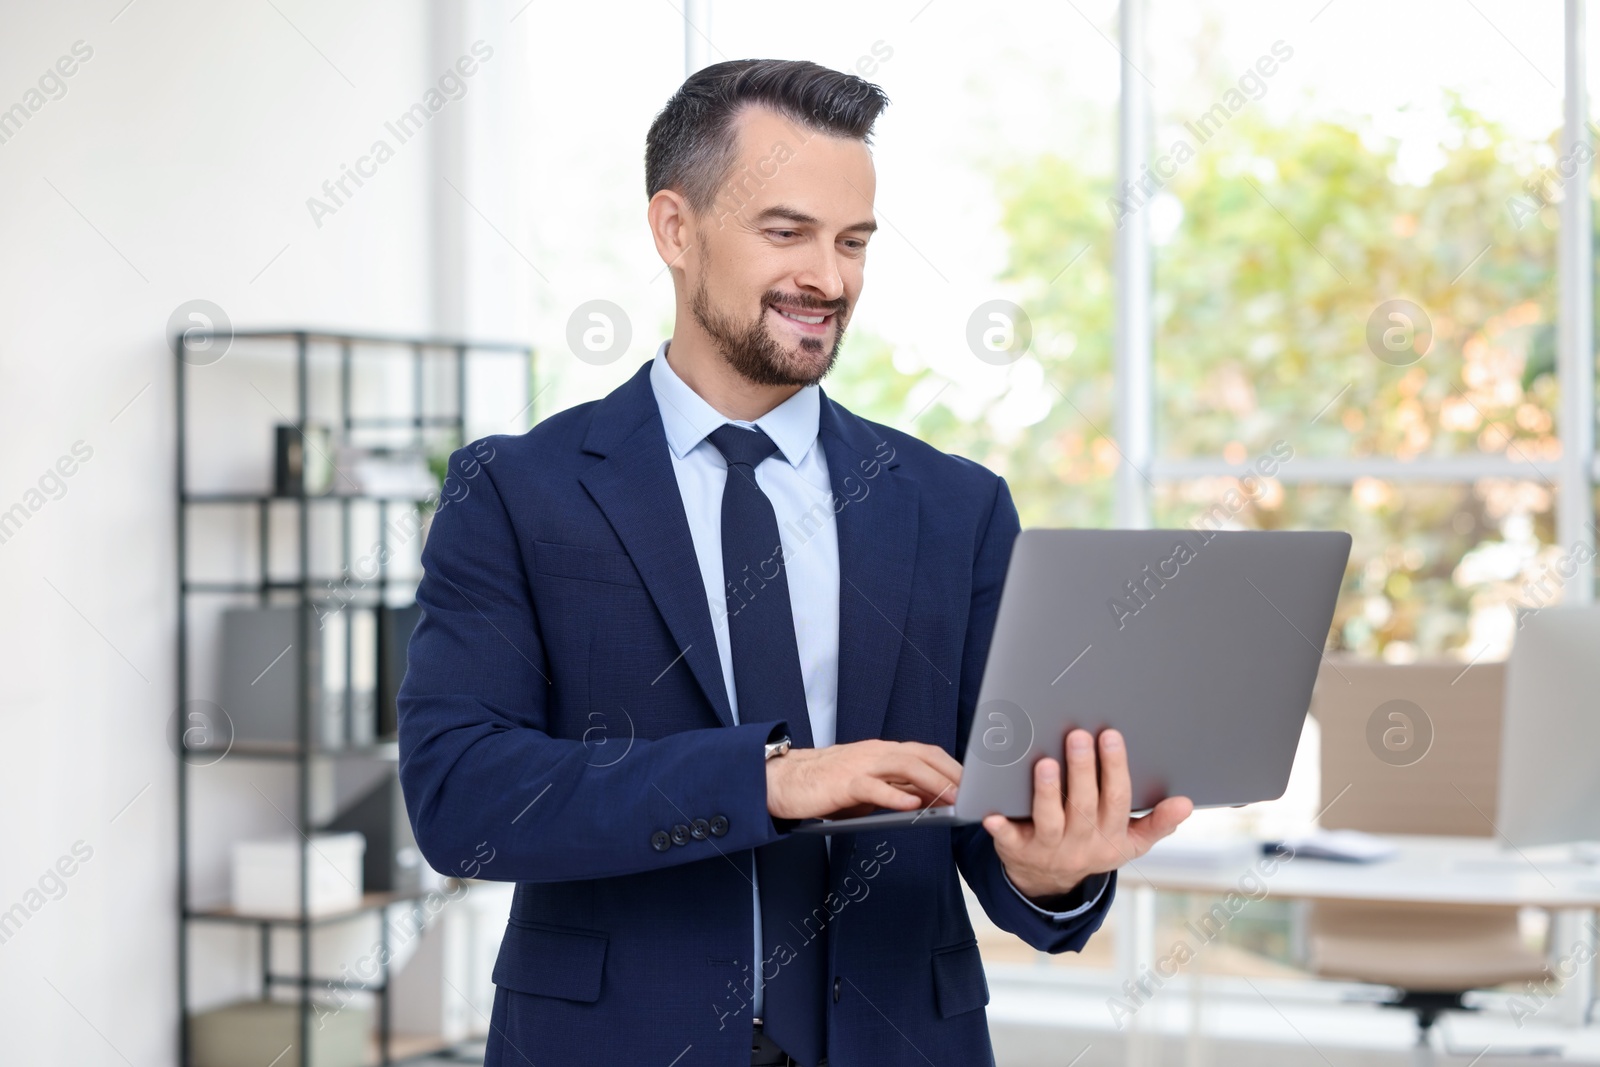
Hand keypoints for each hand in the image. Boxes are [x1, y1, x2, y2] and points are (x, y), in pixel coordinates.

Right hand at [766, 739, 961, 821]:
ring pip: (904, 766)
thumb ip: (898, 788)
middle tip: (973, 793)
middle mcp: (876, 752)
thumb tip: (931, 798)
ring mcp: (860, 765)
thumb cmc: (828, 785)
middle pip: (922, 756)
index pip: (926, 752)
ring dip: (933, 782)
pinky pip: (873, 787)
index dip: (952, 766)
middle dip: (951, 773)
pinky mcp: (843, 783)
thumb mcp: (870, 786)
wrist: (785, 781)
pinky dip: (895, 796)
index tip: (974, 783)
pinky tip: (912, 807)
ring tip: (952, 799)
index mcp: (883, 751)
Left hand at [983, 728, 1192, 901]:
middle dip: (1082, 769)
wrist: (1050, 882)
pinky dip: (1000, 827)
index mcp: (1112, 836)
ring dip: (1047, 792)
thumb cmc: (1093, 845)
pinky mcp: (1017, 850)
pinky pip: (1009, 838)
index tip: (1111, 735)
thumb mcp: (1130, 841)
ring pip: (1050, 820)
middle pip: (1084, 805)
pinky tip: (991, 814)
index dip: (1115, 768)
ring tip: (1045, 763)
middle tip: (1079, 736)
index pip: (1117, 799)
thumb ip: (1157, 822)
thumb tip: (1185, 803)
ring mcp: (1049, 848)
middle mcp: (1081, 842)